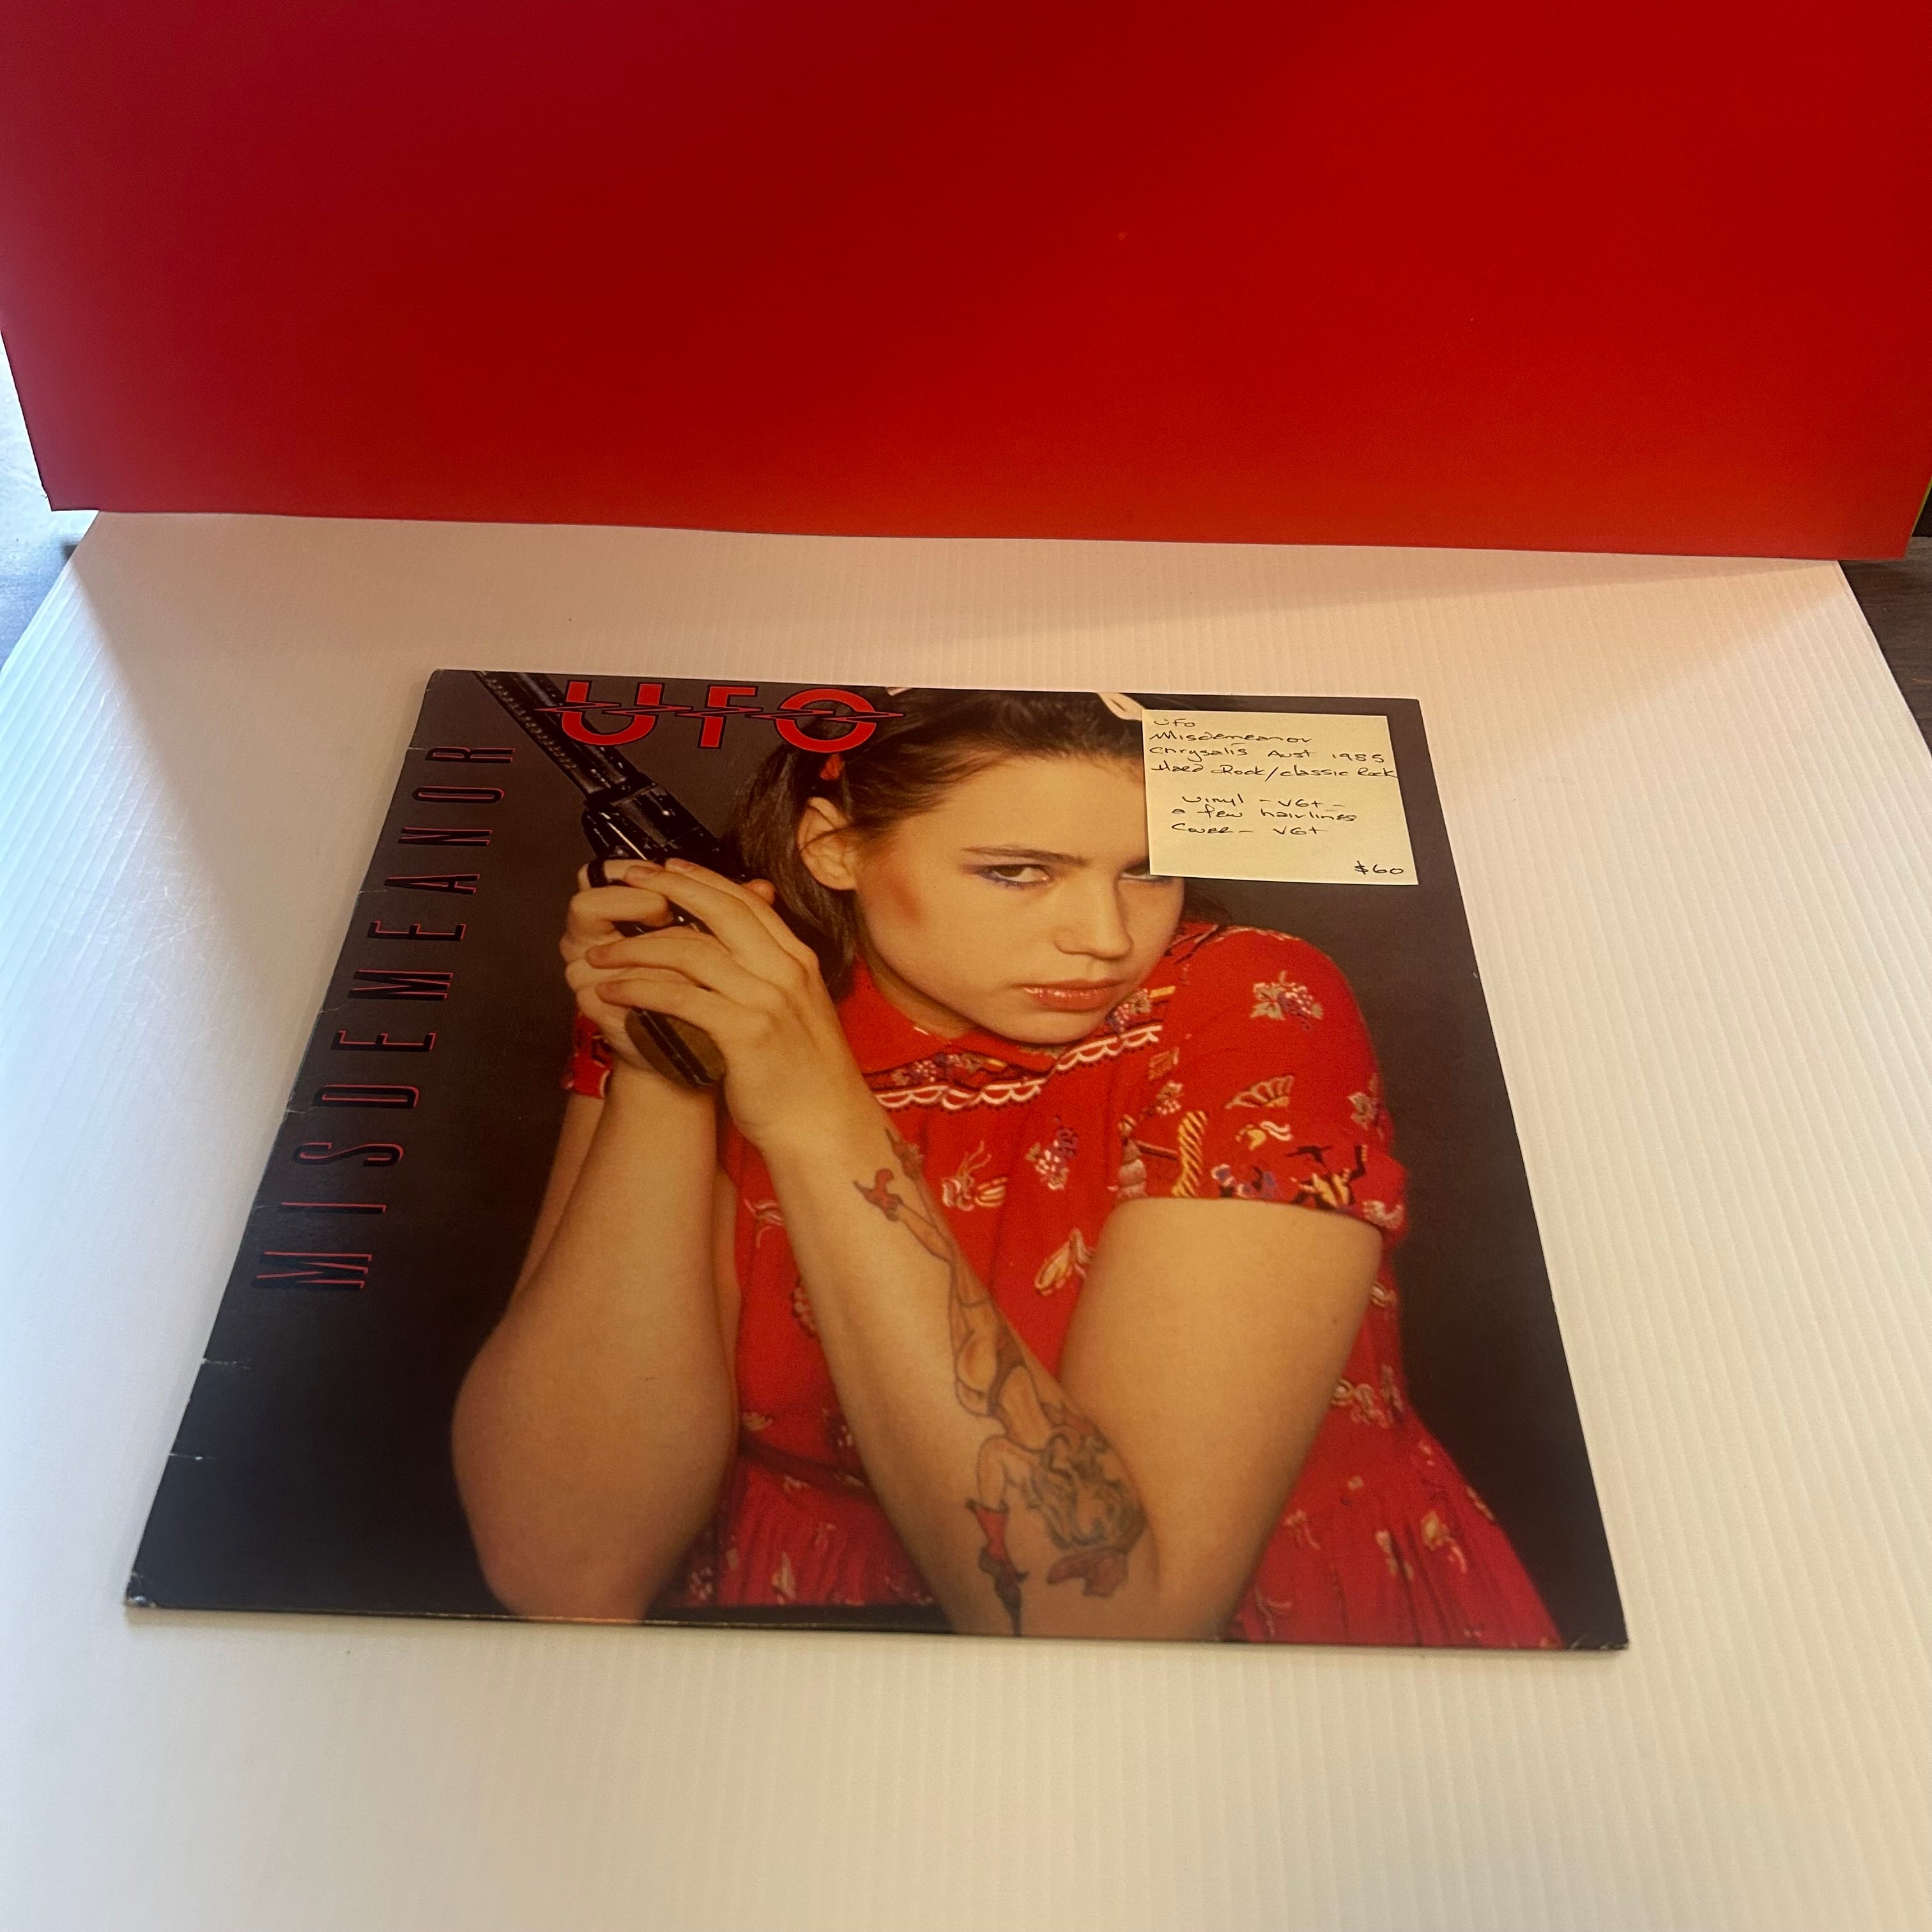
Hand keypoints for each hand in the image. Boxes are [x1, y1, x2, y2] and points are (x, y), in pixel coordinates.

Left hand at [580, 859, 874, 1151]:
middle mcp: (785, 971)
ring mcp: (767, 1000)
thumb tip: (732, 957)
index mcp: (797, 961)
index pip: (746, 903)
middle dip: (667, 889)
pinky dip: (640, 989)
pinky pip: (680, 997)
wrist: (825, 1128)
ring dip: (637, 948)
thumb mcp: (796, 1013)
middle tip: (627, 881)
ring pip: (691, 952)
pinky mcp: (744, 1033)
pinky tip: (615, 992)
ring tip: (603, 953)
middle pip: (718, 911)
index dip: (702, 879)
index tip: (666, 868)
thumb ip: (768, 978)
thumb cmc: (804, 1078)